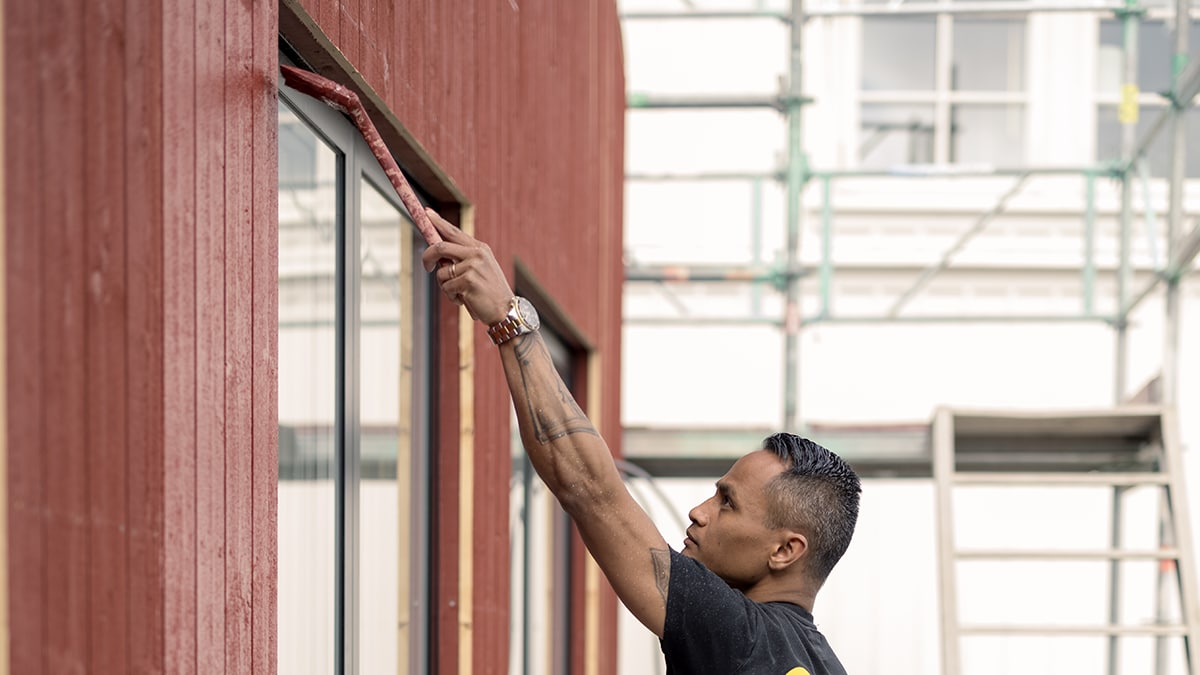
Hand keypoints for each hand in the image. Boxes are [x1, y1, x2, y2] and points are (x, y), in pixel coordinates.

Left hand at [420, 208, 513, 323]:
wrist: (505, 310)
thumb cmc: (489, 292)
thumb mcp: (479, 270)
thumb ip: (462, 260)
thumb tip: (438, 257)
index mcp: (480, 248)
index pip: (454, 232)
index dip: (438, 222)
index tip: (426, 213)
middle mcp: (477, 253)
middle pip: (440, 247)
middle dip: (428, 257)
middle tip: (427, 267)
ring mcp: (473, 266)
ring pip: (442, 272)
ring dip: (445, 286)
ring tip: (460, 294)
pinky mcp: (469, 281)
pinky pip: (447, 287)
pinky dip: (452, 296)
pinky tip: (465, 300)